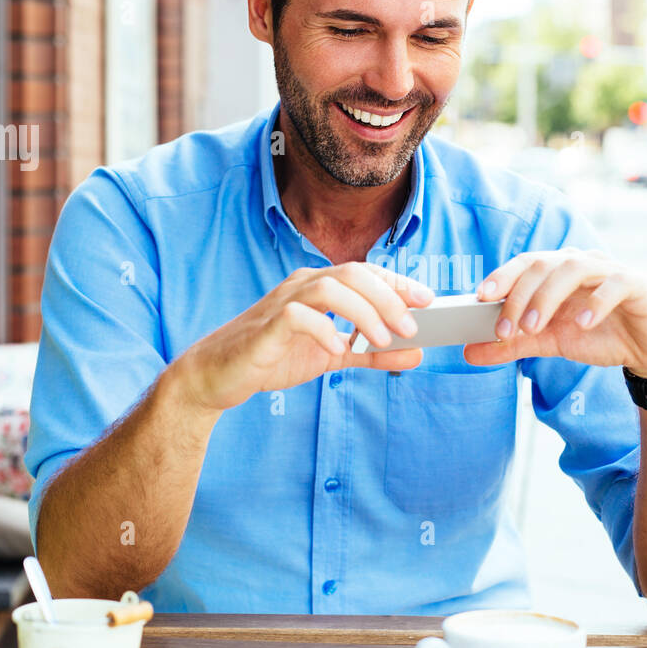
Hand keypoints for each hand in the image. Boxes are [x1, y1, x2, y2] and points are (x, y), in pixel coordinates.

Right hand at [175, 262, 432, 411]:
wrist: (218, 375)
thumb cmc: (274, 358)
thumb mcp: (333, 356)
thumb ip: (373, 355)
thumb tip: (417, 354)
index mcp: (319, 287)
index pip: (366, 272)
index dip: (399, 282)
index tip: (428, 300)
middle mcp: (302, 286)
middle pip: (353, 273)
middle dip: (388, 297)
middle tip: (411, 327)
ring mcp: (282, 303)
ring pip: (330, 287)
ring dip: (363, 312)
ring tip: (381, 339)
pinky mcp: (265, 327)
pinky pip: (298, 316)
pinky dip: (323, 330)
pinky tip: (338, 349)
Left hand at [464, 248, 646, 377]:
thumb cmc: (599, 336)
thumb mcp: (549, 343)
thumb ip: (511, 345)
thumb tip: (468, 352)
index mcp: (557, 272)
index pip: (524, 264)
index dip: (501, 277)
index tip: (479, 299)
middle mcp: (580, 263)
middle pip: (543, 264)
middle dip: (519, 296)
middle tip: (504, 330)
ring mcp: (609, 271)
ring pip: (573, 268)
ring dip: (548, 297)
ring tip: (534, 328)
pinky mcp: (637, 284)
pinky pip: (615, 283)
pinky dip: (596, 301)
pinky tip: (583, 323)